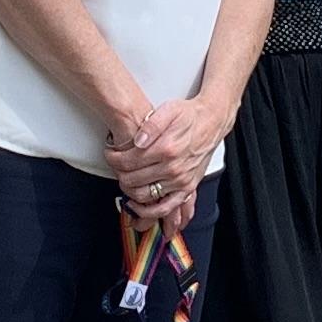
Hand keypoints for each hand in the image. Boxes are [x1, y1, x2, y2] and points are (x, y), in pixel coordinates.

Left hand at [107, 95, 226, 212]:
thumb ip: (151, 125)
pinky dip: (148, 211)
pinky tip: (138, 205)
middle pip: (132, 179)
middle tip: (115, 165)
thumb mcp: (169, 110)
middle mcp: (173, 167)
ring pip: (144, 195)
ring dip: (128, 190)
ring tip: (123, 179)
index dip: (113, 159)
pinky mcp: (187, 189)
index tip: (110, 154)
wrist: (211, 122)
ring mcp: (180, 181)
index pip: (128, 161)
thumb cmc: (189, 116)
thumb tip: (137, 140)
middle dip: (118, 173)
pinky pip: (165, 208)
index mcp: (166, 148)